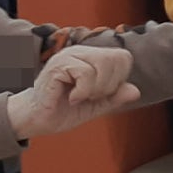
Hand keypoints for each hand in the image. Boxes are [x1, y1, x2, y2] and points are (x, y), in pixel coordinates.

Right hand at [7, 44, 138, 138]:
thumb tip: (136, 91)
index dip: (119, 80)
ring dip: (96, 89)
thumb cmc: (62, 110)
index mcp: (91, 58)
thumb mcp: (95, 106)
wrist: (36, 120)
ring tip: (80, 97)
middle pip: (117, 58)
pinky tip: (72, 99)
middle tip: (91, 97)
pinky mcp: (58, 65)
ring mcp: (68, 56)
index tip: (102, 94)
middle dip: (109, 85)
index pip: (123, 58)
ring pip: (102, 64)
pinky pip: (85, 73)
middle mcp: (81, 52)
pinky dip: (83, 92)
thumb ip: (114, 98)